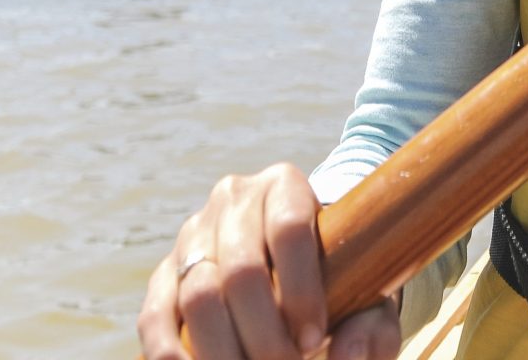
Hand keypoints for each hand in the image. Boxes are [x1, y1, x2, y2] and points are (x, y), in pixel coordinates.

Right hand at [139, 165, 401, 359]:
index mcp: (284, 185)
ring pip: (198, 295)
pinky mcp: (164, 273)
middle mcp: (233, 199)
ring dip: (224, 352)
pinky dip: (171, 355)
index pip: (290, 228)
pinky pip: (155, 316)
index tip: (315, 338)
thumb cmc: (337, 279)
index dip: (301, 291)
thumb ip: (372, 323)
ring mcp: (193, 233)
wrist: (292, 262)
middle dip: (264, 335)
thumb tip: (346, 355)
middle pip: (241, 270)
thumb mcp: (367, 292)